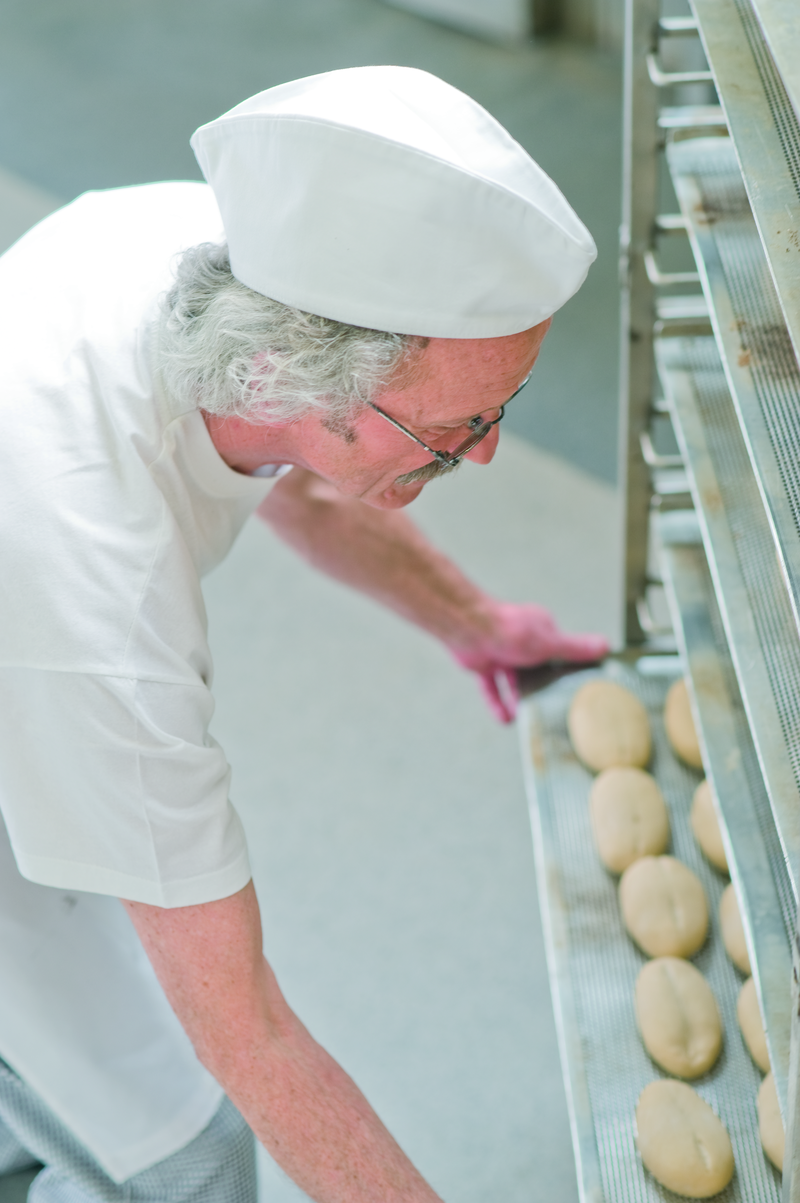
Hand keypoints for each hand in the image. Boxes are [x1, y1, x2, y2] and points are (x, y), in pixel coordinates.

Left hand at [449, 601, 608, 723]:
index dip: (568, 668)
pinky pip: (494, 688)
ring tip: (532, 718)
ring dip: (522, 699)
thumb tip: (605, 646)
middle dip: (544, 687)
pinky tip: (506, 719)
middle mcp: (522, 641)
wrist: (470, 631)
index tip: (577, 686)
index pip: (561, 650)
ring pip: (516, 681)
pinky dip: (499, 703)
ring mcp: (503, 653)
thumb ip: (575, 648)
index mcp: (541, 629)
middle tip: (554, 708)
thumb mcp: (550, 643)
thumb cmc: (509, 631)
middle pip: (538, 668)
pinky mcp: (485, 665)